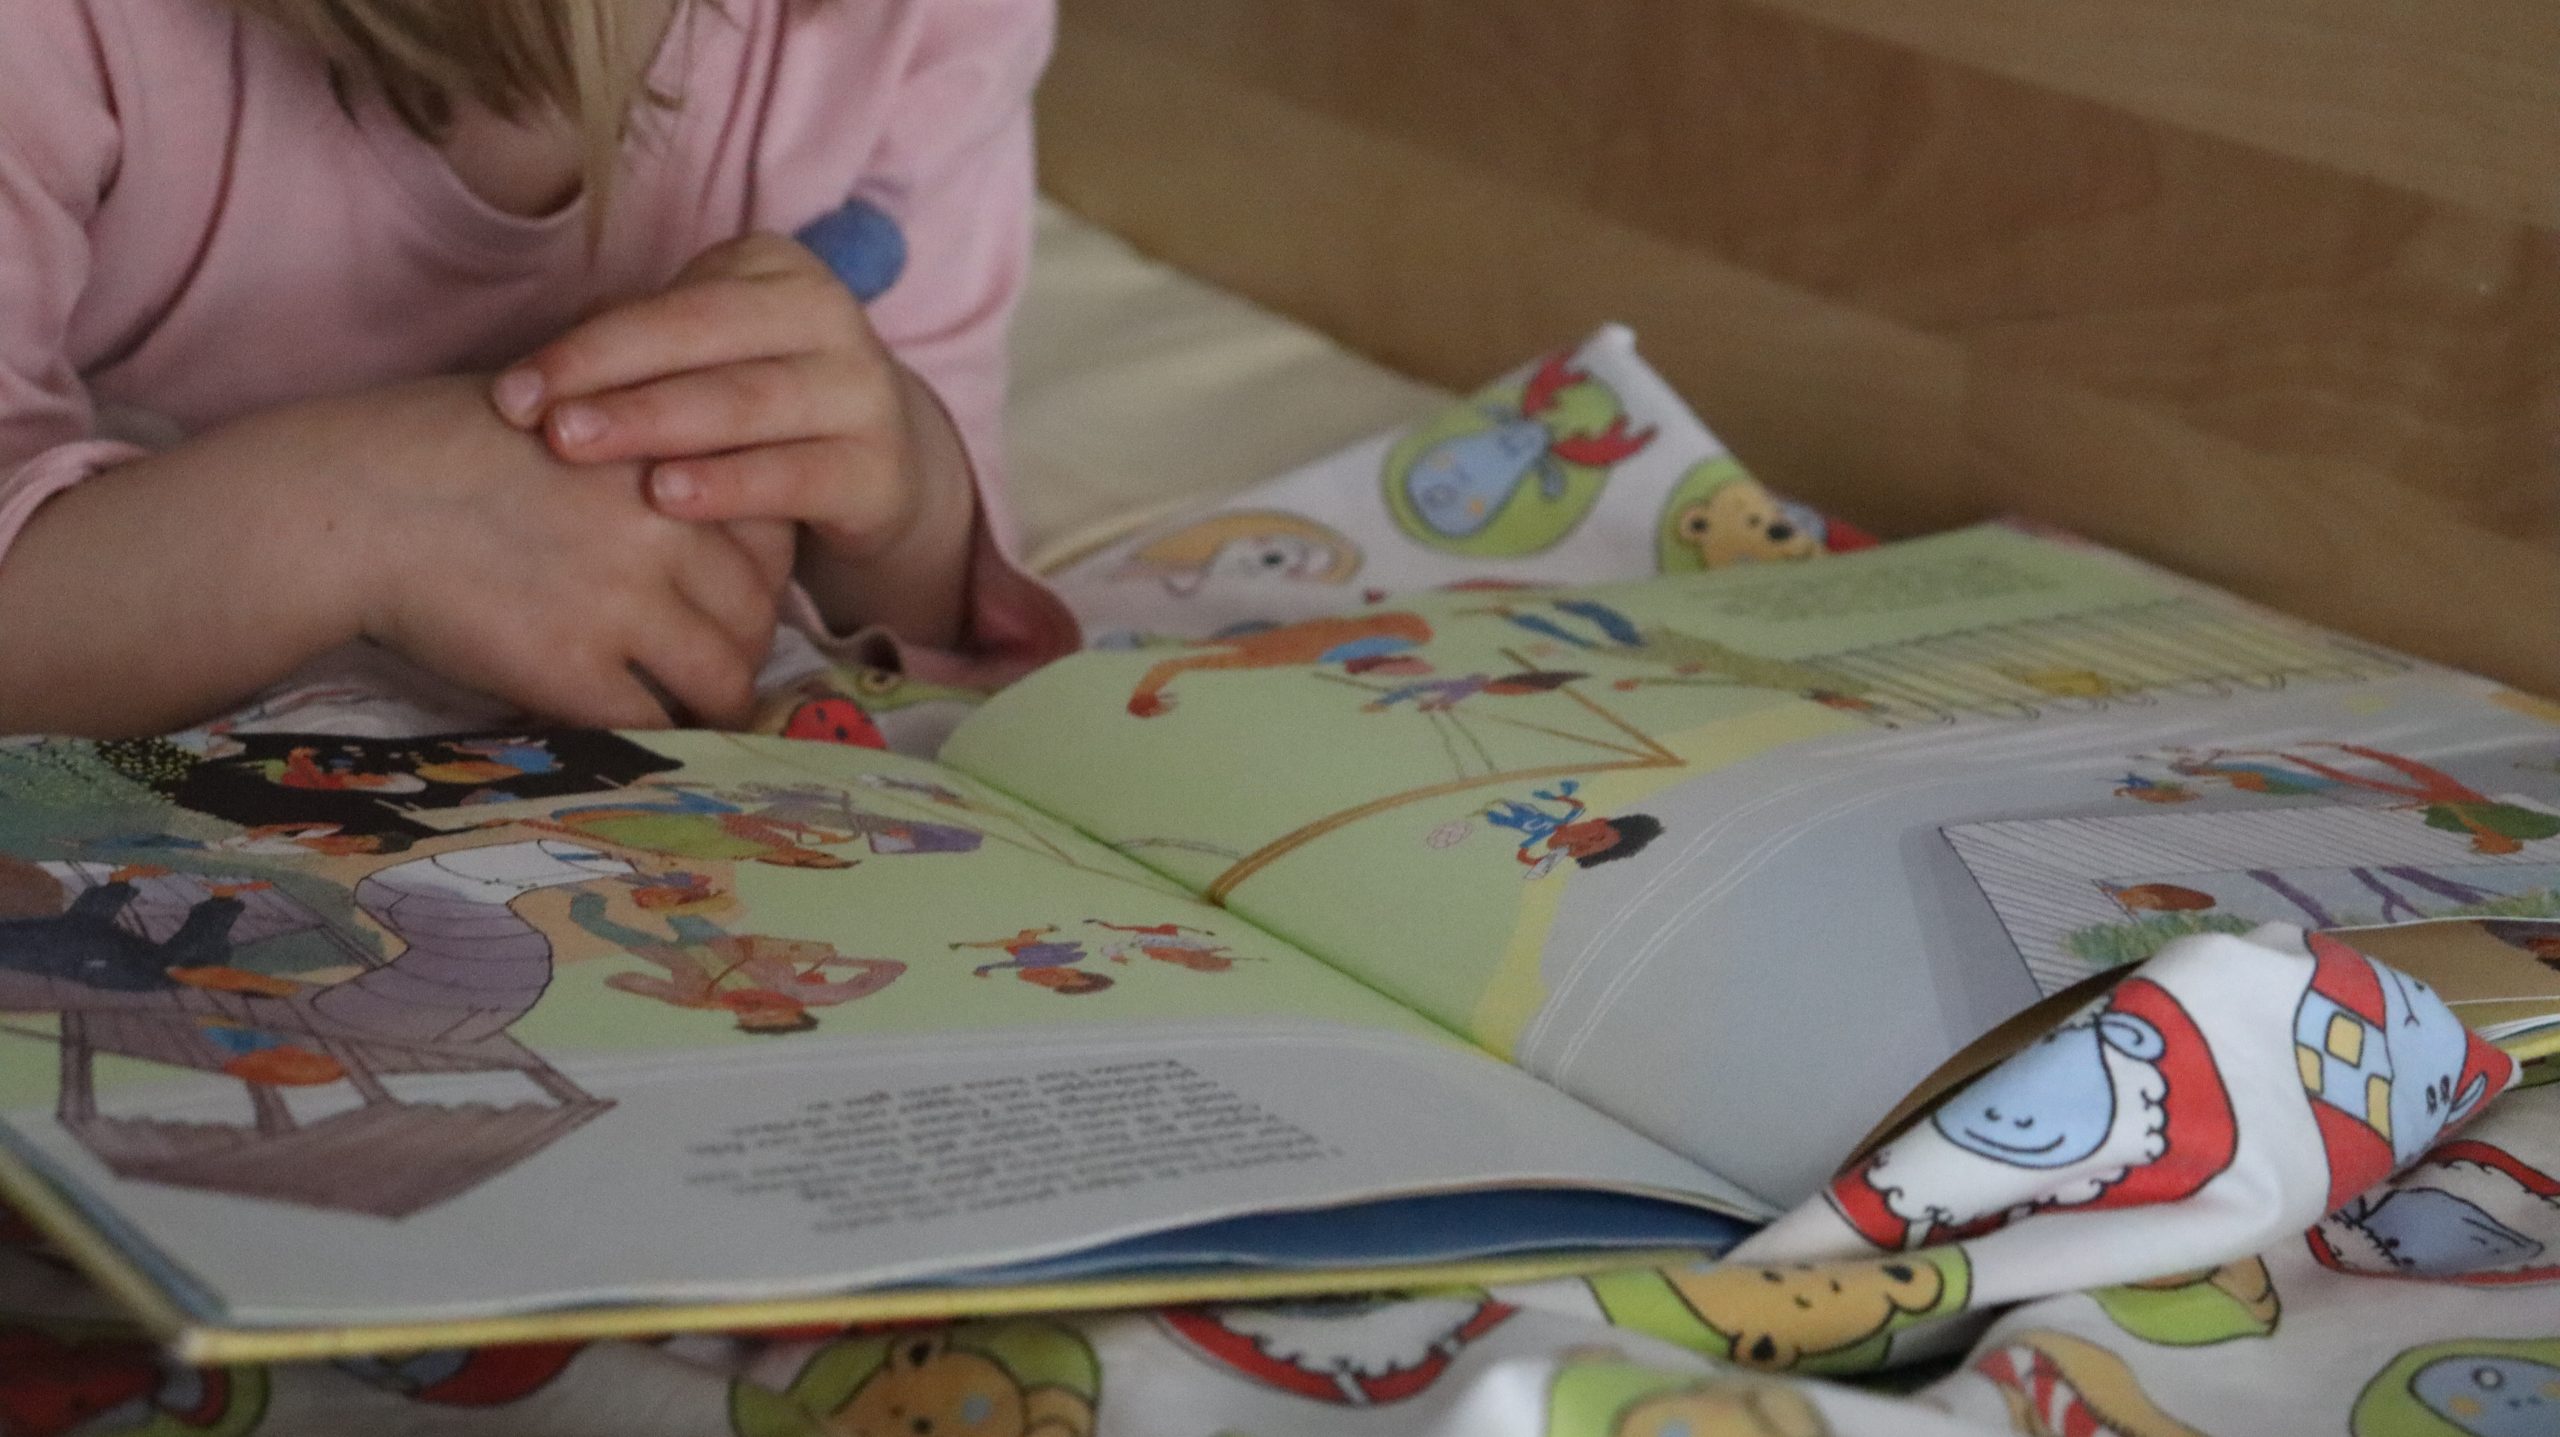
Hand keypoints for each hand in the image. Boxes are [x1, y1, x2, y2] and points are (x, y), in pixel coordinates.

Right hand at [347, 376, 784, 728]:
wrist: (351, 500)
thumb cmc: (443, 444)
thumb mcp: (571, 410)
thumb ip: (645, 450)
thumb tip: (705, 491)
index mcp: (669, 457)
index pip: (772, 533)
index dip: (761, 576)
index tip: (737, 595)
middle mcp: (666, 528)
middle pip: (757, 613)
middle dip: (745, 647)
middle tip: (720, 664)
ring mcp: (624, 601)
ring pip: (723, 678)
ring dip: (717, 703)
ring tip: (696, 709)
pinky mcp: (573, 668)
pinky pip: (656, 723)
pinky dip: (662, 736)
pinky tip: (645, 732)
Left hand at [490, 233, 977, 641]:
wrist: (876, 469)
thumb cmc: (754, 407)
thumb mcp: (704, 360)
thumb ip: (636, 351)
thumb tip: (529, 374)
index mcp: (779, 272)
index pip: (675, 305)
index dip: (590, 345)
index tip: (511, 394)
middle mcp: (831, 317)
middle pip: (710, 343)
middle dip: (614, 382)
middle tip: (540, 425)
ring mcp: (864, 393)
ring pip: (752, 403)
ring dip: (660, 425)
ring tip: (584, 450)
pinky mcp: (880, 470)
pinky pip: (798, 476)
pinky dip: (731, 486)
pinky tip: (669, 499)